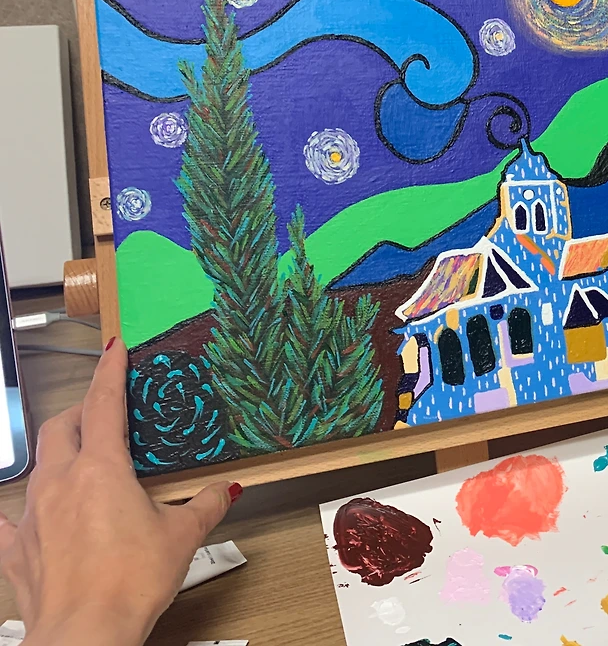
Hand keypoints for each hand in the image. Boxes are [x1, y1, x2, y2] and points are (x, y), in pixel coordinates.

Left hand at [0, 338, 238, 645]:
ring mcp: (33, 516)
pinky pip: (6, 521)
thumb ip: (207, 505)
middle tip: (101, 412)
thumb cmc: (129, 583)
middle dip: (80, 412)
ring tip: (76, 462)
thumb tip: (227, 490)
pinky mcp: (17, 550)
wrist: (85, 633)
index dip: (111, 372)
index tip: (115, 350)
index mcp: (102, 469)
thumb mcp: (183, 537)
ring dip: (57, 455)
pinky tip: (20, 517)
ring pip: (38, 466)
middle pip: (62, 427)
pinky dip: (15, 513)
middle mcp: (60, 483)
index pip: (105, 404)